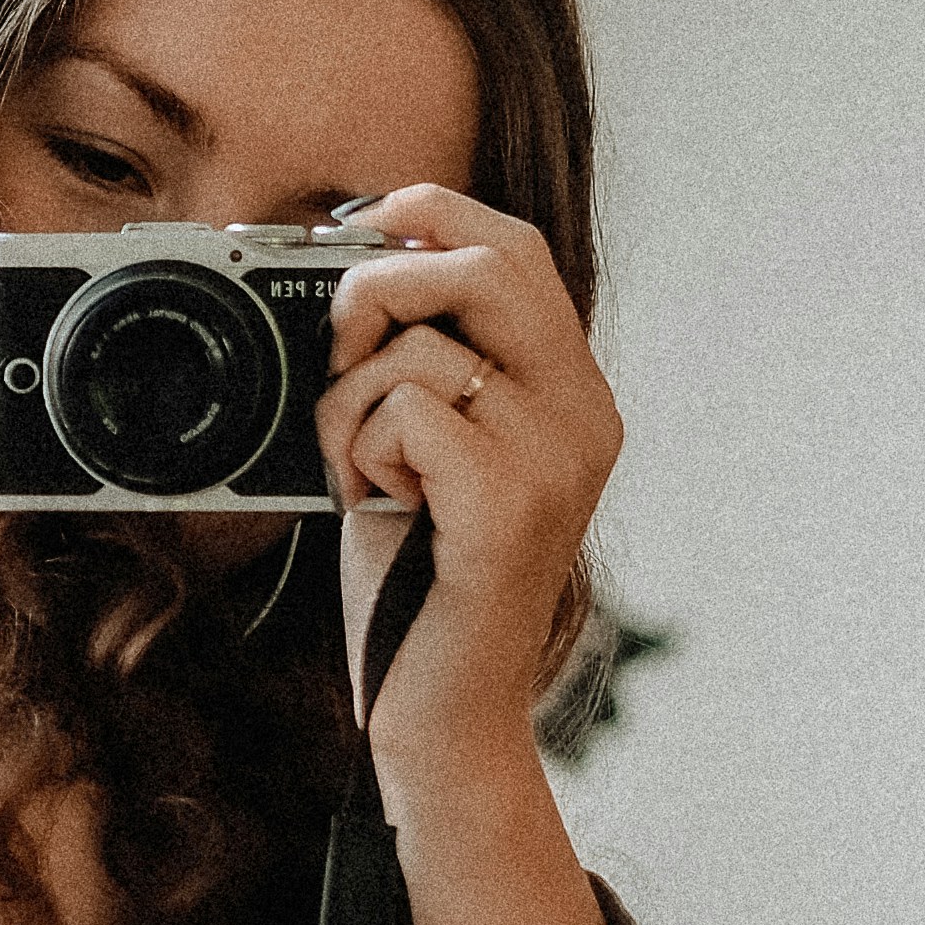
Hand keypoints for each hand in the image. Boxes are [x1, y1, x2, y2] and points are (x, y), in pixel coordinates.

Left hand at [313, 184, 621, 773]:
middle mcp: (585, 416)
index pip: (517, 248)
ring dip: (349, 406)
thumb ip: (421, 365)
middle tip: (339, 351)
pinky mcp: (511, 504)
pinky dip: (358, 453)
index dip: (429, 214)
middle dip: (380, 285)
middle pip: (485, 265)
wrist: (442, 710)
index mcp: (573, 393)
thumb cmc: (419, 581)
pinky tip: (376, 507)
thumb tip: (353, 269)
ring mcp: (557, 459)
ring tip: (364, 475)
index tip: (357, 225)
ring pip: (424, 349)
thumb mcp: (426, 452)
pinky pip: (406, 414)